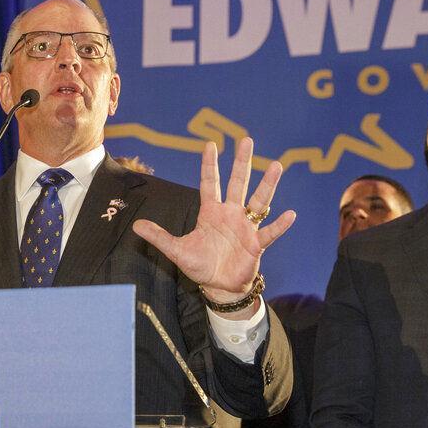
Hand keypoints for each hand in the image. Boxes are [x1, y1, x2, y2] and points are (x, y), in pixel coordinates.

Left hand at [133, 139, 294, 318]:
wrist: (219, 286)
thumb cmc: (201, 266)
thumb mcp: (177, 251)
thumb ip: (159, 237)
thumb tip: (136, 226)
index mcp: (211, 213)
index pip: (210, 183)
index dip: (210, 165)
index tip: (210, 144)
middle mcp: (230, 214)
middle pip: (238, 184)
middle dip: (241, 163)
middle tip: (246, 140)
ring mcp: (245, 227)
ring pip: (259, 201)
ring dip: (268, 185)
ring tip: (277, 165)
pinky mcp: (256, 244)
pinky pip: (270, 232)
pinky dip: (280, 225)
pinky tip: (290, 214)